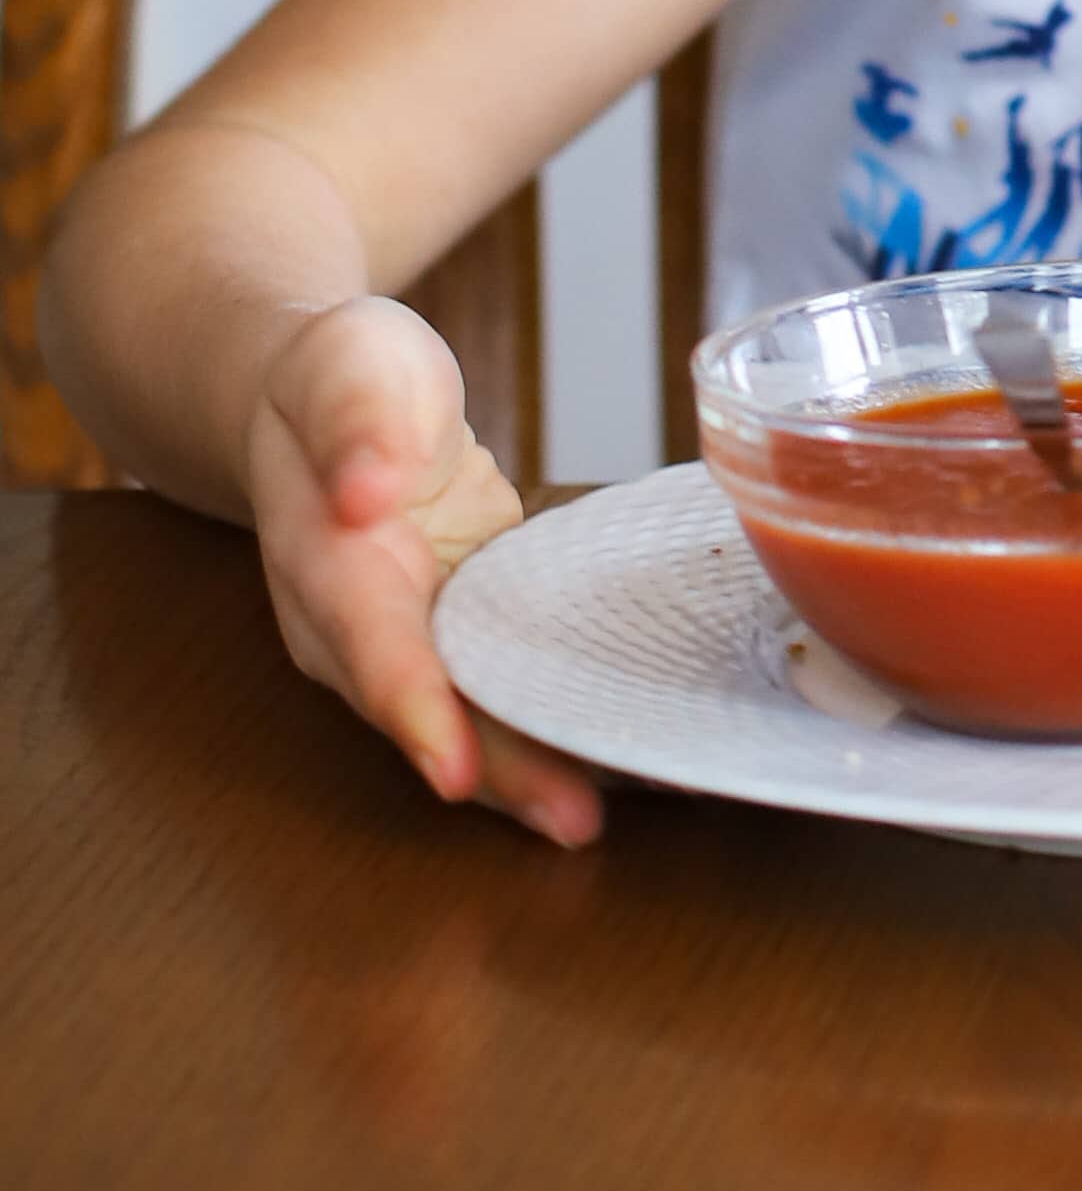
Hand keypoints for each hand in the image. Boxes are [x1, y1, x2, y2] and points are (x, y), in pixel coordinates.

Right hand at [240, 296, 602, 844]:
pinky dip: (568, 729)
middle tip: (578, 822)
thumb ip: (355, 421)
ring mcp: (412, 650)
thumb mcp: (350, 367)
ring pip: (474, 726)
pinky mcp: (466, 646)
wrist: (335, 408)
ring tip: (637, 803)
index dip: (415, 711)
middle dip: (502, 776)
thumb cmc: (343, 377)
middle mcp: (361, 634)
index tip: (454, 772)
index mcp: (327, 566)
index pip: (370, 649)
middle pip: (430, 717)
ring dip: (545, 773)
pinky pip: (510, 698)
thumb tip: (361, 487)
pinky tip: (646, 753)